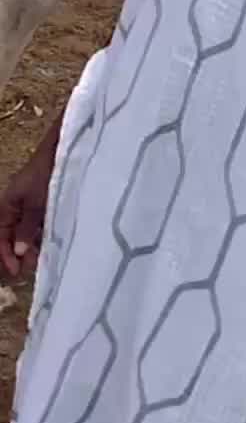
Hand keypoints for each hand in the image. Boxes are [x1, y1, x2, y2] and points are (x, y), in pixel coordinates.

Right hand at [0, 155, 51, 279]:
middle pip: (13, 235)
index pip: (0, 235)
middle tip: (31, 268)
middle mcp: (17, 205)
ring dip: (32, 245)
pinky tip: (51, 243)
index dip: (5, 254)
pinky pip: (39, 223)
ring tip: (42, 259)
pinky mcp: (46, 201)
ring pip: (27, 230)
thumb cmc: (46, 175)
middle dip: (19, 253)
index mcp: (8, 205)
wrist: (63, 150)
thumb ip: (27, 229)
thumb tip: (19, 253)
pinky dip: (42, 234)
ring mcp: (32, 203)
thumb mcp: (36, 204)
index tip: (16, 271)